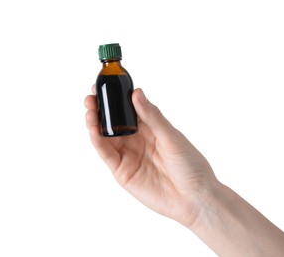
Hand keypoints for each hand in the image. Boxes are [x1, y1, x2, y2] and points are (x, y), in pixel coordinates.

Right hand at [84, 87, 217, 227]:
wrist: (193, 198)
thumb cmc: (189, 165)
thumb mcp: (171, 136)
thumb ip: (151, 116)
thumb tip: (136, 92)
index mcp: (150, 128)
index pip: (128, 109)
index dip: (116, 98)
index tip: (106, 84)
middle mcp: (136, 140)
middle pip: (113, 122)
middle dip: (101, 108)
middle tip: (92, 95)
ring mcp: (128, 155)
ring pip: (106, 136)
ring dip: (95, 122)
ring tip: (90, 109)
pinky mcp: (122, 171)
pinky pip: (106, 154)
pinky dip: (97, 141)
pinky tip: (93, 129)